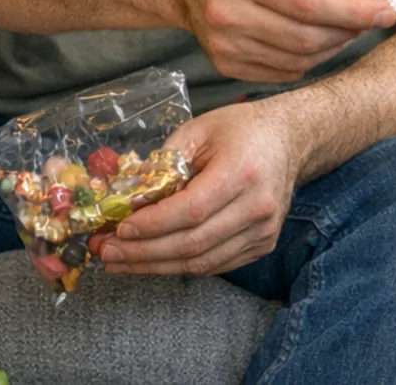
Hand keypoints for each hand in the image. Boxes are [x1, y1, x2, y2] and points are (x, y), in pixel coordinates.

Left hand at [100, 101, 299, 276]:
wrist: (289, 140)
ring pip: (202, 261)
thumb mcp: (197, 130)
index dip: (153, 225)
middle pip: (193, 243)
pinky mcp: (262, 245)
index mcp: (242, 171)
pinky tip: (152, 259)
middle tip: (106, 252)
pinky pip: (215, 264)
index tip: (119, 229)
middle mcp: (258, 206)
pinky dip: (180, 265)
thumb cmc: (240, 130)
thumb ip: (163, 164)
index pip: (191, 210)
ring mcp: (263, 230)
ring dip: (156, 265)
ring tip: (121, 262)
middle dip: (143, 252)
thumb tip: (126, 199)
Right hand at [179, 0, 395, 82]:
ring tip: (343, 21)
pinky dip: (312, 56)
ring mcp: (225, 44)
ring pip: (302, 58)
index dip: (356, 10)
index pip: (311, 2)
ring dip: (335, 43)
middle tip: (371, 14)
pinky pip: (286, 71)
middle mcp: (228, 11)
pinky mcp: (226, 65)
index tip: (387, 9)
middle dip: (350, 28)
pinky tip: (314, 34)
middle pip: (309, 36)